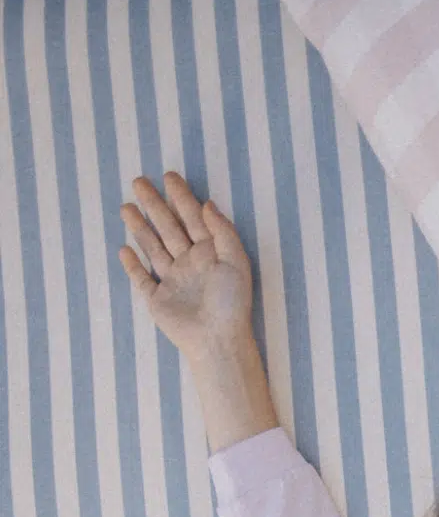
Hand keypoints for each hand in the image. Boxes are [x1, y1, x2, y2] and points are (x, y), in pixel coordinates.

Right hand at [118, 171, 255, 363]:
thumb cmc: (231, 303)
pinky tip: (124, 250)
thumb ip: (222, 231)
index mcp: (209, 254)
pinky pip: (142, 280)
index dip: (182, 197)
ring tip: (126, 207)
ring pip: (153, 248)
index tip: (169, 176)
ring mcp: (173, 282)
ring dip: (140, 228)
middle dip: (154, 204)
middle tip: (138, 181)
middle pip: (168, 227)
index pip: (193, 219)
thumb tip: (207, 203)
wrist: (217, 341)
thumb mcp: (236, 261)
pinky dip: (133, 266)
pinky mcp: (158, 301)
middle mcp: (190, 265)